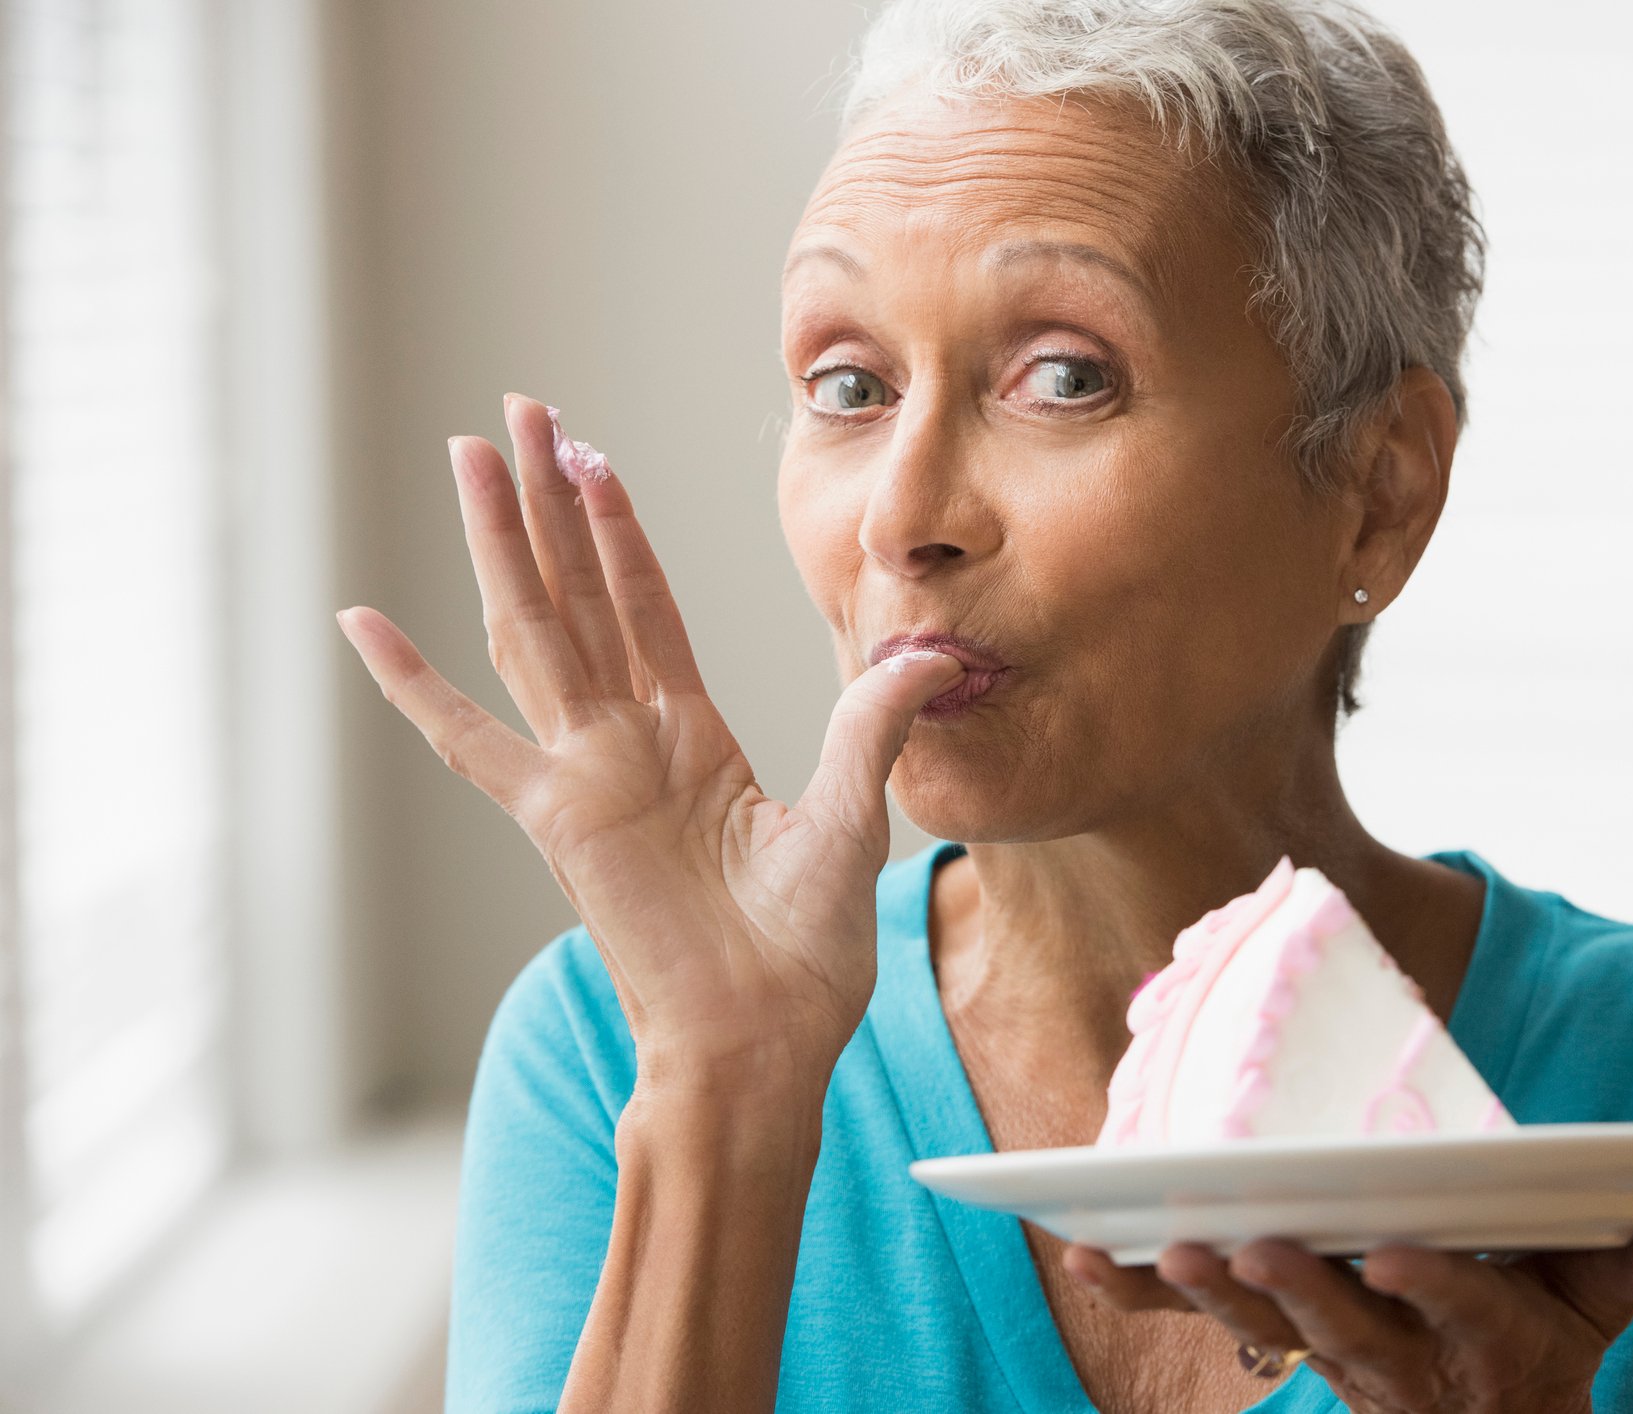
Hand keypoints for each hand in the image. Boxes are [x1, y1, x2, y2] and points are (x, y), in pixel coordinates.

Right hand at [335, 394, 965, 1096]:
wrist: (766, 1040)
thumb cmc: (807, 955)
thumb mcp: (854, 821)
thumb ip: (872, 727)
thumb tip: (930, 655)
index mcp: (690, 737)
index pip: (645, 606)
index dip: (616, 530)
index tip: (589, 453)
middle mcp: (627, 742)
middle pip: (573, 592)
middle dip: (548, 500)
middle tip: (516, 412)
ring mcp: (584, 775)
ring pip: (530, 630)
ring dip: (501, 543)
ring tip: (471, 456)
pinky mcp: (555, 820)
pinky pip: (467, 743)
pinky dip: (413, 687)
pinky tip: (364, 625)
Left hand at [1062, 1213, 1632, 1412]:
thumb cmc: (1536, 1348)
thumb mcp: (1594, 1317)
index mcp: (1489, 1339)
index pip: (1464, 1310)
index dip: (1432, 1284)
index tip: (1397, 1251)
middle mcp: (1404, 1357)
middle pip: (1352, 1327)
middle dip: (1304, 1288)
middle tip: (1255, 1244)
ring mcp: (1337, 1358)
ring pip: (1275, 1329)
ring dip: (1218, 1293)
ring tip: (1164, 1247)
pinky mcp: (1281, 1343)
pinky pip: (1204, 1325)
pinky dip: (1140, 1294)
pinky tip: (1082, 1253)